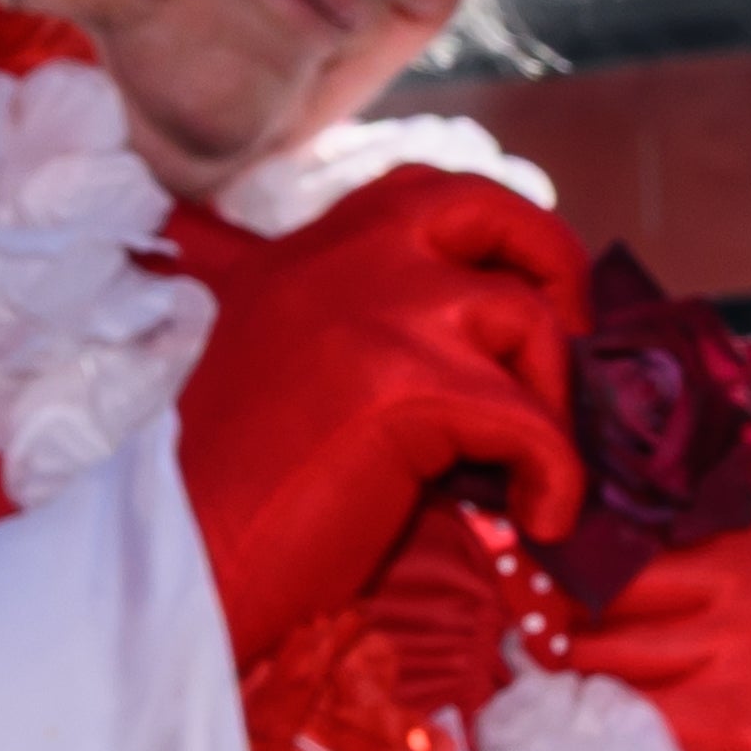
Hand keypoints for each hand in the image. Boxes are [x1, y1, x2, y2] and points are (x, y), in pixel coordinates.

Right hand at [169, 166, 583, 658]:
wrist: (176, 555)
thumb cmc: (236, 490)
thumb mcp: (283, 368)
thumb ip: (355, 330)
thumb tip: (479, 354)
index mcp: (306, 254)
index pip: (422, 195)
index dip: (495, 237)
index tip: (524, 299)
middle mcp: (341, 260)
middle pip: (491, 208)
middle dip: (557, 266)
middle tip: (573, 343)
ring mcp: (377, 312)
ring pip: (526, 319)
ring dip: (553, 399)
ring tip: (535, 466)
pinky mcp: (407, 387)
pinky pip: (533, 423)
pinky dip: (557, 478)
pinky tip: (540, 520)